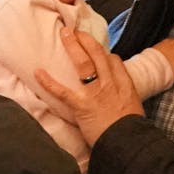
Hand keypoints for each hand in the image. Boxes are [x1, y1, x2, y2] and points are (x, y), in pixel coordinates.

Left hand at [34, 28, 144, 146]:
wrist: (127, 143)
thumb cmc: (130, 130)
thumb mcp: (134, 108)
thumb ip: (125, 98)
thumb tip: (120, 99)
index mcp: (124, 85)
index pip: (113, 61)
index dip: (103, 53)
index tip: (96, 50)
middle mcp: (110, 84)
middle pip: (97, 54)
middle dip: (85, 39)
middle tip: (75, 30)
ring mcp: (95, 93)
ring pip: (83, 63)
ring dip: (73, 46)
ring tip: (64, 34)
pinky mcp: (81, 106)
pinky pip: (62, 91)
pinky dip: (48, 82)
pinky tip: (38, 72)